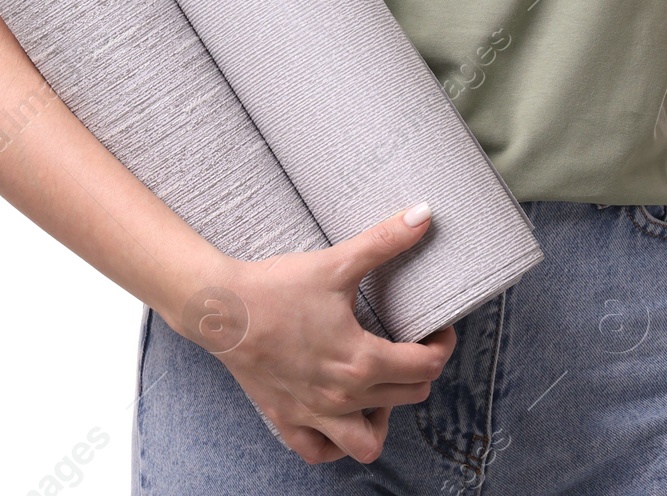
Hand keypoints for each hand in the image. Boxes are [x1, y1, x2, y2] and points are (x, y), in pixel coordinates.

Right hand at [175, 203, 455, 465]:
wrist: (223, 308)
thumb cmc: (279, 285)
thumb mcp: (337, 262)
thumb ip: (385, 240)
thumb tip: (425, 214)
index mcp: (361, 361)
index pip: (425, 367)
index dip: (442, 346)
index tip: (439, 328)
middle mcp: (343, 396)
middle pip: (407, 397)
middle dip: (419, 371)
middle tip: (412, 344)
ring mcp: (314, 414)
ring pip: (368, 442)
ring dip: (383, 417)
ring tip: (381, 386)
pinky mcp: (287, 419)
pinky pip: (320, 452)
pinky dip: (336, 443)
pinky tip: (340, 415)